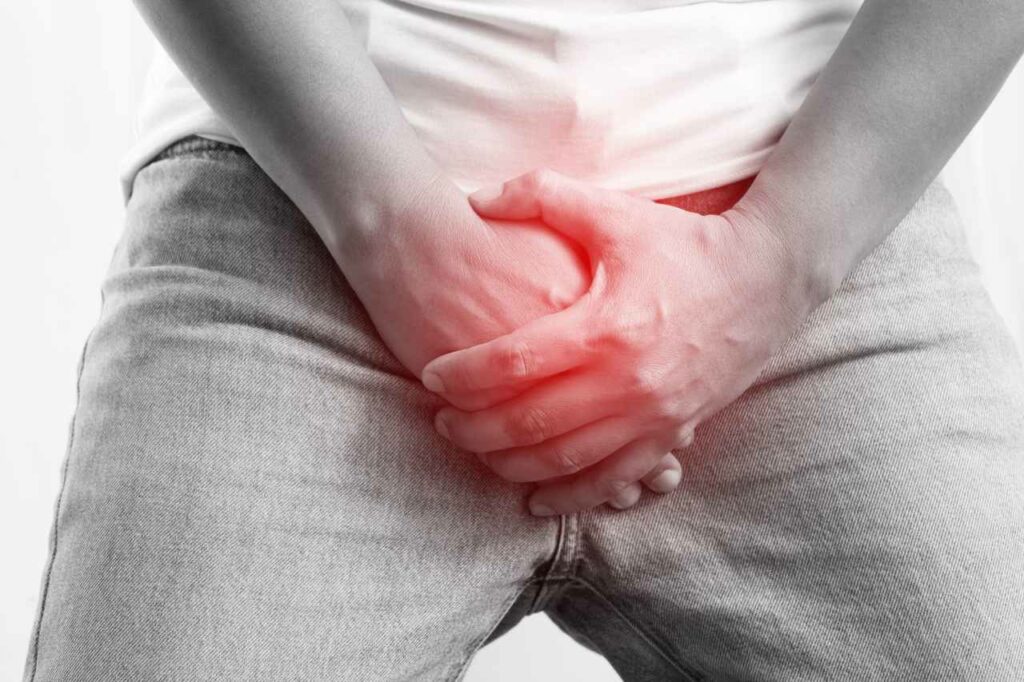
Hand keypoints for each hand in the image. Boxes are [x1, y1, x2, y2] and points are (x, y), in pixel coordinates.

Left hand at [420, 169, 810, 514]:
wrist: (768, 279)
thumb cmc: (686, 244)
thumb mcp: (616, 212)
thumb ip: (542, 195)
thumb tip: (475, 199)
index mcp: (607, 326)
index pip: (513, 365)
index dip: (463, 376)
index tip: (432, 377)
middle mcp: (629, 382)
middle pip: (530, 423)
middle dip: (474, 429)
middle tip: (442, 421)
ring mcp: (654, 416)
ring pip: (566, 462)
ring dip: (511, 465)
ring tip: (475, 452)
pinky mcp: (674, 433)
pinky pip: (614, 480)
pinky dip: (571, 495)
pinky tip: (537, 499)